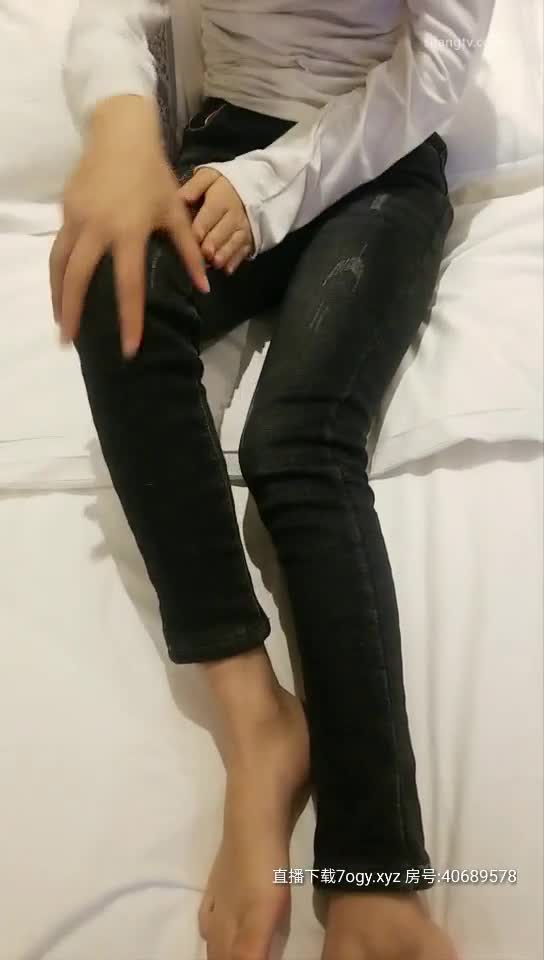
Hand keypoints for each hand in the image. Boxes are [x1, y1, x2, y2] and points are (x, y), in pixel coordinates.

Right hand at [50, 96, 208, 357]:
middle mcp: (97, 228)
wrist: (120, 133)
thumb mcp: (176, 212)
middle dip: (72, 313)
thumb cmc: (153, 174)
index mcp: (129, 232)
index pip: (128, 285)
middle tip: (69, 343)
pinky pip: (59, 248)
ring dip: (57, 296)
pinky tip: (60, 289)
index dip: (129, 320)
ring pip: (60, 264)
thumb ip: (189, 253)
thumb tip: (204, 288)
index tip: (128, 349)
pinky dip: (57, 272)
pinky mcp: (66, 210)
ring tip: (60, 322)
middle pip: (79, 279)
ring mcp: (77, 218)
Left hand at [179, 169, 253, 273]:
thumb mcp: (208, 176)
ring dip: (223, 255)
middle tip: (203, 254)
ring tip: (214, 263)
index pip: (208, 216)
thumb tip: (180, 198)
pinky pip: (243, 252)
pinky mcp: (249, 240)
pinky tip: (226, 269)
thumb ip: (194, 187)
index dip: (198, 228)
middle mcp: (234, 216)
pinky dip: (234, 261)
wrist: (254, 188)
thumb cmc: (224, 185)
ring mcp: (243, 229)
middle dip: (211, 244)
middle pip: (221, 233)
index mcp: (221, 199)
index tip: (189, 238)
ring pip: (233, 244)